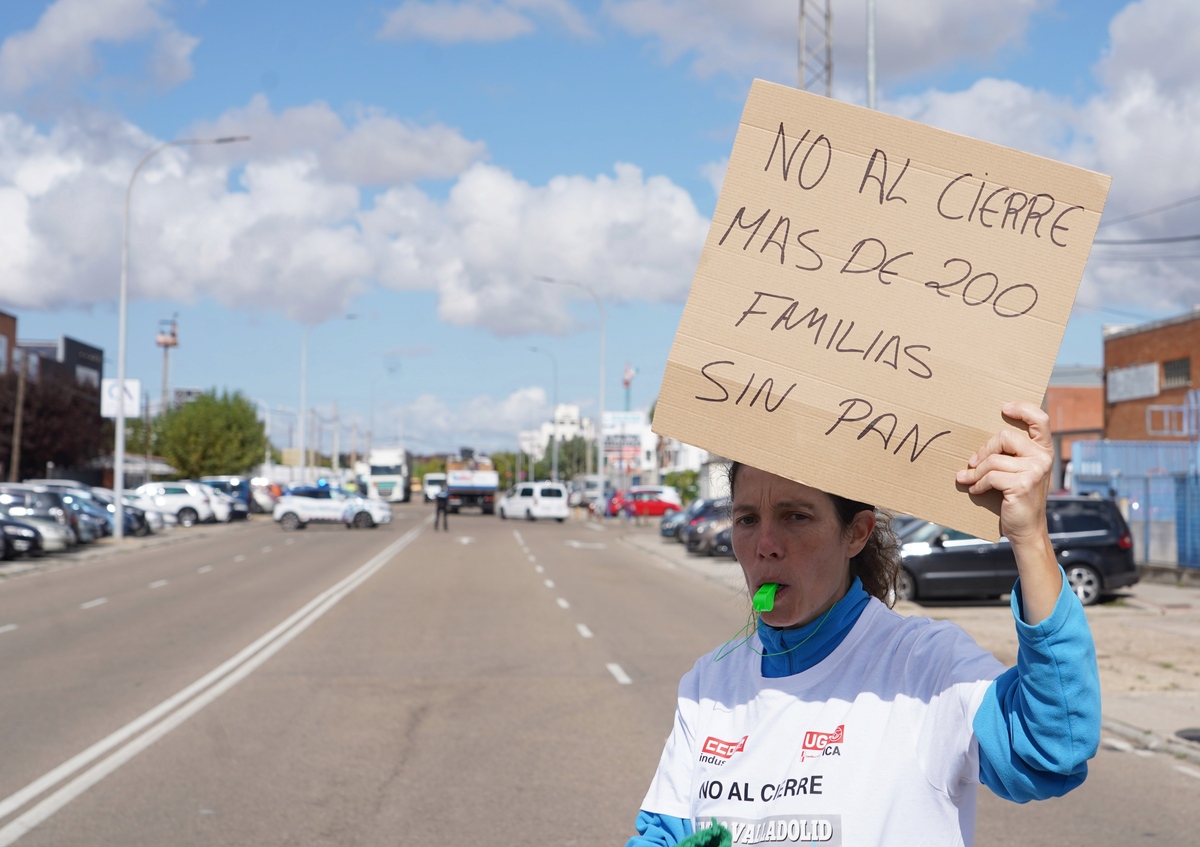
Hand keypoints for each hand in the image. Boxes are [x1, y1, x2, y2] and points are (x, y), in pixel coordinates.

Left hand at [956, 401, 1058, 620]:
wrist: (1026, 529)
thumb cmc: (1018, 498)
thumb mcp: (1020, 472)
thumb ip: (1011, 455)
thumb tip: (982, 443)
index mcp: (1043, 450)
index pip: (1040, 419)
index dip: (1023, 409)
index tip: (1004, 408)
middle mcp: (1043, 458)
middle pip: (1004, 437)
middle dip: (984, 450)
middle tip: (972, 463)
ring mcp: (1035, 470)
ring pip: (993, 460)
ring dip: (975, 472)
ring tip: (968, 479)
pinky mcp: (1023, 484)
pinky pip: (991, 476)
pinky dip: (978, 483)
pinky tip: (975, 490)